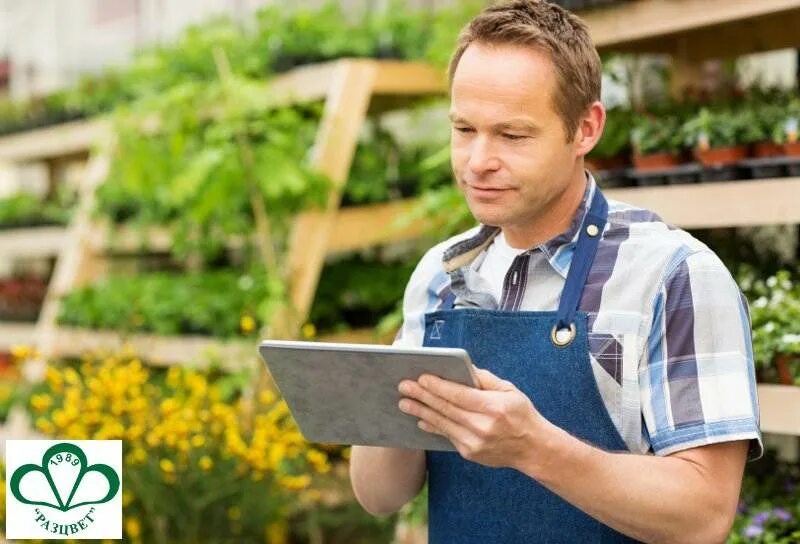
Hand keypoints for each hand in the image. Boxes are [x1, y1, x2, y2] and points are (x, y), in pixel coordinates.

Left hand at [397, 367, 543, 469]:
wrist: (533, 449)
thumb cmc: (521, 414)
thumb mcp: (509, 390)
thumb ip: (484, 379)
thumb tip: (461, 367)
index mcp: (493, 408)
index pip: (459, 395)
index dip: (438, 386)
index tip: (421, 377)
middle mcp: (482, 427)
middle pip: (446, 409)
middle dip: (422, 397)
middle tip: (404, 386)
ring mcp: (474, 443)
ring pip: (442, 424)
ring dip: (421, 412)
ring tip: (404, 403)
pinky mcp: (470, 453)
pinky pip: (447, 436)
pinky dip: (433, 426)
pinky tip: (421, 419)